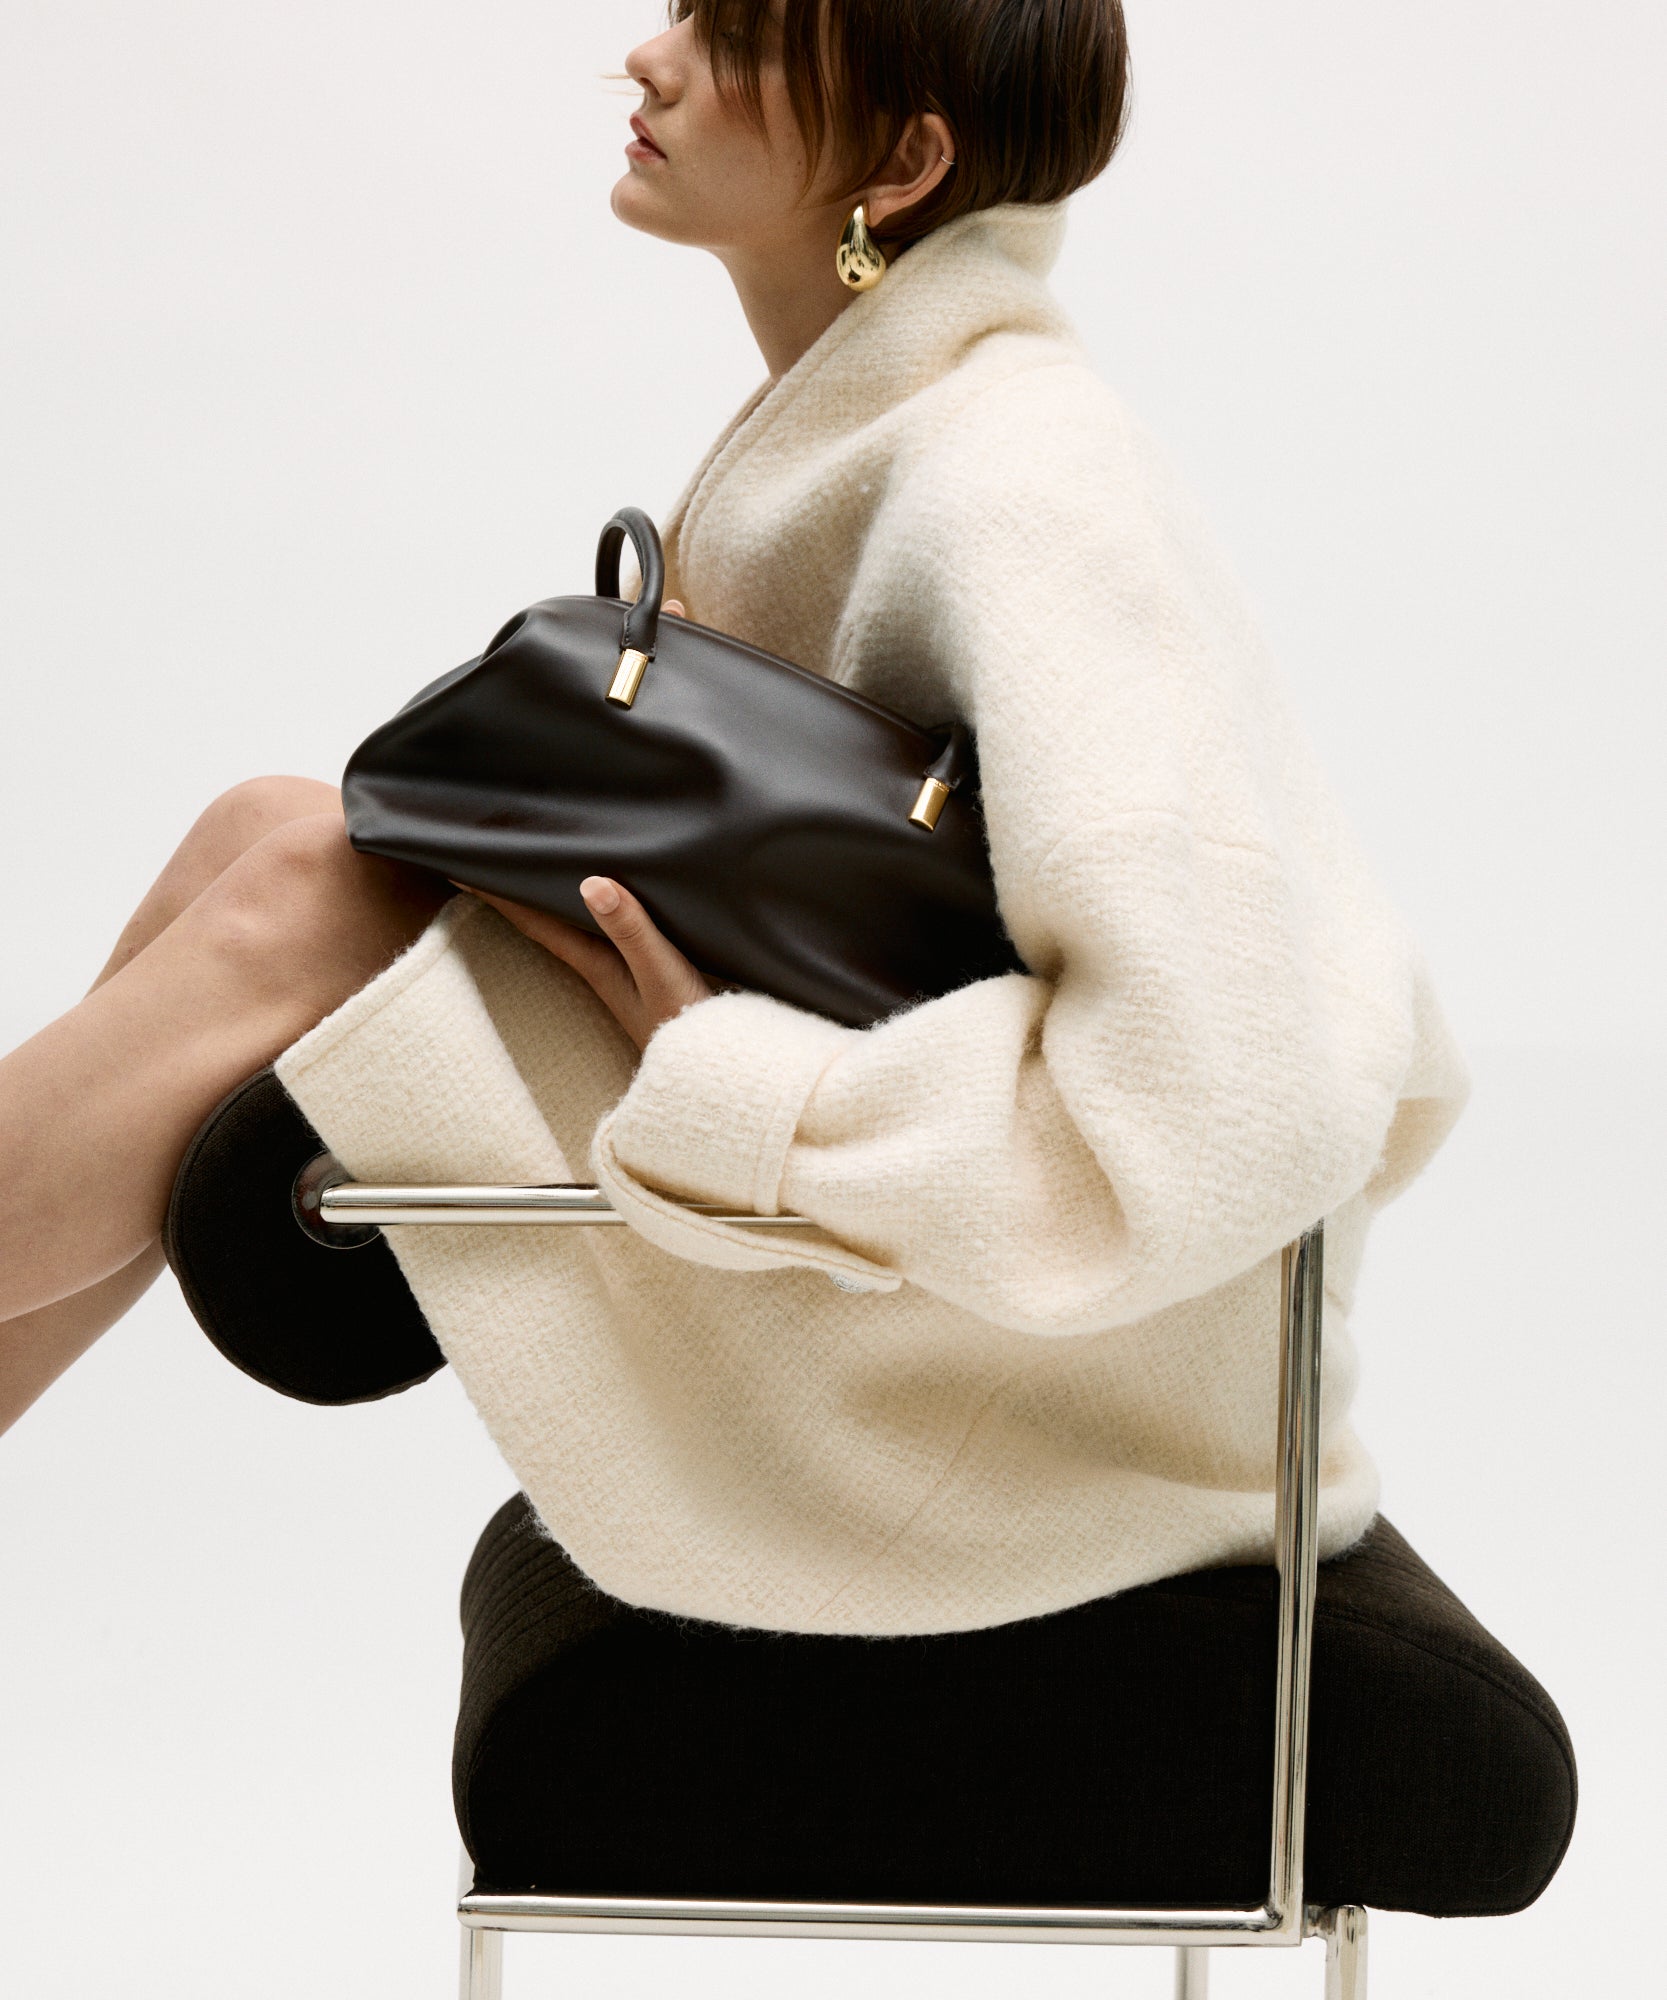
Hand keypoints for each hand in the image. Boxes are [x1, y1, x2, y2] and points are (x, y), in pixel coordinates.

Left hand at [458, 600, 711, 1052]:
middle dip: (516, 886)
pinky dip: (596, 909)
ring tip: (532, 863)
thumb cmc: (695, 1033)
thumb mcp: (665, 975)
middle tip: (487, 849)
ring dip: (554, 897)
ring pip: (576, 926)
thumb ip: (633, 930)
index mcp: (598, 964)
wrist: (727, 1083)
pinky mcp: (652, 978)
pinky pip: (610, 932)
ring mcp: (627, 976)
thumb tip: (592, 881)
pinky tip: (605, 899)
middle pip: (546, 919)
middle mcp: (604, 968)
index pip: (534, 920)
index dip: (494, 890)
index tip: (454, 859)